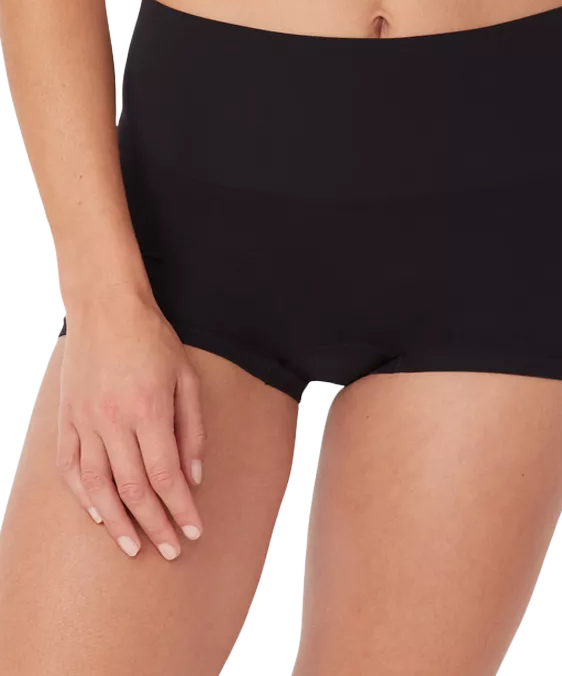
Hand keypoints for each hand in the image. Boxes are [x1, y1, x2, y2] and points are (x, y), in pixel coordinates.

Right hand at [56, 290, 205, 559]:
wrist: (106, 308)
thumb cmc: (154, 340)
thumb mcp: (186, 378)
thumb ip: (192, 428)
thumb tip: (194, 477)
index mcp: (148, 410)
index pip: (166, 475)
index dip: (181, 509)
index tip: (195, 532)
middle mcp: (113, 421)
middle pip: (134, 489)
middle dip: (155, 525)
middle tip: (171, 551)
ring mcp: (85, 422)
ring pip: (98, 486)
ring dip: (117, 522)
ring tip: (134, 547)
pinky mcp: (66, 419)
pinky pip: (71, 467)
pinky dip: (84, 495)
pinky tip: (98, 515)